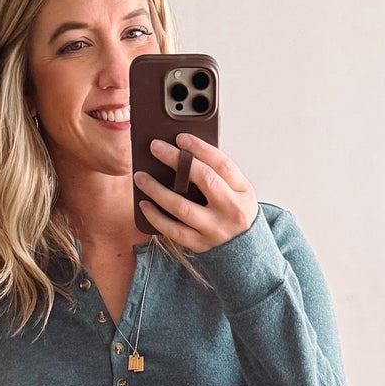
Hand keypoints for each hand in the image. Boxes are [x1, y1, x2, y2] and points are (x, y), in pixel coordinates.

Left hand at [134, 133, 257, 251]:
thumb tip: (183, 151)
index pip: (222, 164)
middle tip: (155, 147)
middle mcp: (231, 210)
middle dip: (177, 160)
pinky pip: (173, 231)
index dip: (200, 148)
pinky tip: (144, 204)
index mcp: (242, 191)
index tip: (180, 137)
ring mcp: (215, 230)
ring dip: (158, 190)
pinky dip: (156, 217)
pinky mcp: (200, 244)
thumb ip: (217, 172)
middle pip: (204, 179)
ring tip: (141, 177)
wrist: (244, 248)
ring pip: (183, 207)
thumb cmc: (234, 211)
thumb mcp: (236, 190)